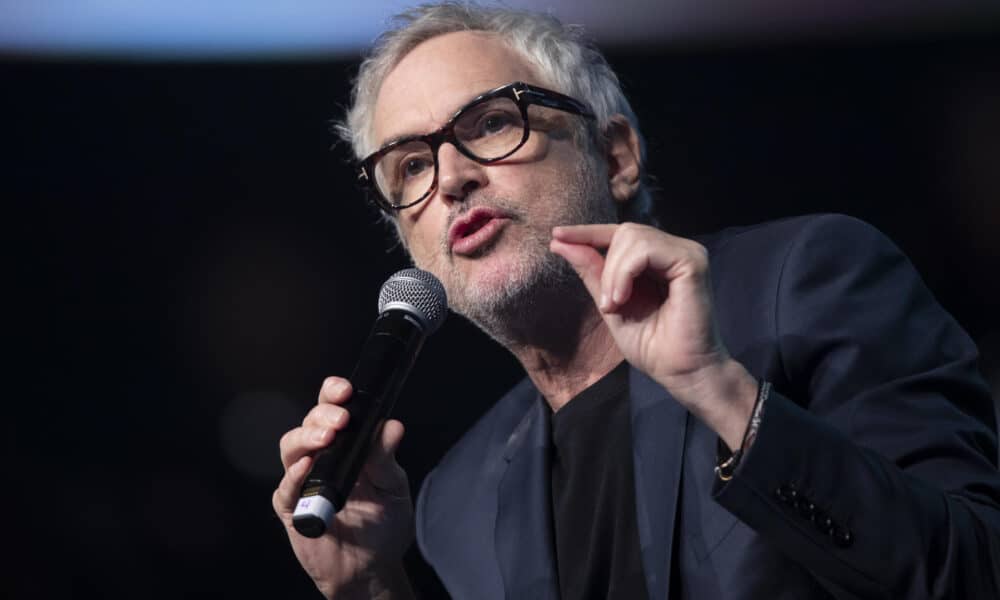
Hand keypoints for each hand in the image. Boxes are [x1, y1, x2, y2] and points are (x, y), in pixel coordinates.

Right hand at [272, 377, 413, 599]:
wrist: (372, 567)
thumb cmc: (382, 524)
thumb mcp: (393, 487)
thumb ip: (386, 457)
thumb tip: (391, 426)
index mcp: (347, 446)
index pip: (332, 409)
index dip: (333, 394)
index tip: (344, 390)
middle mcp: (322, 458)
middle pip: (309, 423)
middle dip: (322, 414)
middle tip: (341, 419)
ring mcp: (304, 482)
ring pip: (291, 448)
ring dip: (306, 438)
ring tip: (326, 438)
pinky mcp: (293, 509)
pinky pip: (285, 489)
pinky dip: (294, 477)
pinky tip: (308, 468)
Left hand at [550, 223, 755, 447]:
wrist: (681, 373)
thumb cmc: (652, 346)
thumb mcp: (610, 305)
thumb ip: (591, 272)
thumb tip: (560, 242)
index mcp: (658, 260)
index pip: (619, 233)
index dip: (587, 232)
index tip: (556, 234)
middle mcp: (675, 250)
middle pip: (624, 232)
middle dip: (605, 266)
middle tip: (607, 304)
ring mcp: (687, 253)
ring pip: (632, 237)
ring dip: (613, 274)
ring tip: (616, 305)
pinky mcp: (693, 262)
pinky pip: (645, 250)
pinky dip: (624, 273)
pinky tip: (623, 299)